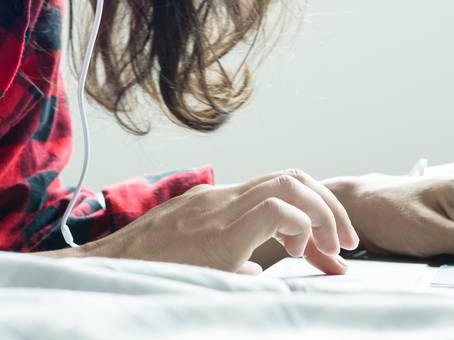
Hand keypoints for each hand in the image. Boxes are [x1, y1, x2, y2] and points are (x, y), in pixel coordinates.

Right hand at [55, 169, 360, 275]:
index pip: (279, 188)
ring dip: (322, 214)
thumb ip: (230, 260)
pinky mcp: (218, 230)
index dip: (314, 213)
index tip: (331, 251)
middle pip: (292, 177)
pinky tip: (299, 255)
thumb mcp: (197, 265)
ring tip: (335, 249)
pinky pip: (274, 210)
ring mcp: (218, 208)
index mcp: (219, 204)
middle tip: (348, 245)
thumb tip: (257, 269)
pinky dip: (300, 227)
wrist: (104, 276)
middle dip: (330, 206)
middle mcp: (222, 197)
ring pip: (288, 183)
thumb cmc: (145, 275)